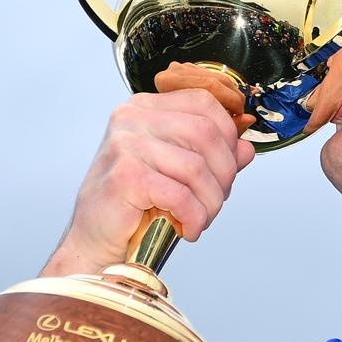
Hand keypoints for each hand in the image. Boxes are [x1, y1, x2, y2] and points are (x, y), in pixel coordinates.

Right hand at [43, 63, 257, 275]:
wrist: (94, 239)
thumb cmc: (133, 205)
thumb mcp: (177, 171)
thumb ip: (211, 156)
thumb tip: (246, 149)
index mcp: (145, 108)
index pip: (204, 102)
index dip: (228, 135)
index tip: (228, 167)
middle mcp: (132, 118)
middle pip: (207, 132)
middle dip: (224, 173)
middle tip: (215, 200)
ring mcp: (126, 145)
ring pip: (197, 167)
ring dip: (210, 202)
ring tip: (199, 219)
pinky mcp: (126, 176)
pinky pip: (181, 195)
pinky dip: (194, 217)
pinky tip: (187, 229)